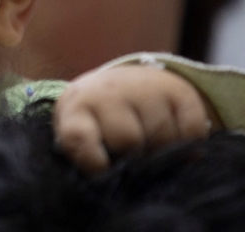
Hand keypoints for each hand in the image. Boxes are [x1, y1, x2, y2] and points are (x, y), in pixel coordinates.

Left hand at [53, 65, 211, 172]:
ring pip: (164, 139)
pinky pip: (193, 132)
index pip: (80, 137)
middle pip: (129, 140)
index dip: (93, 161)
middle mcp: (109, 91)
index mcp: (78, 107)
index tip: (105, 170)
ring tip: (148, 141)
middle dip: (133, 156)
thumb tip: (124, 186)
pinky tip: (172, 135)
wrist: (115, 85)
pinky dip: (188, 143)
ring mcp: (144, 87)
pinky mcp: (179, 90)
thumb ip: (90, 158)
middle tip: (131, 152)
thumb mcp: (81, 135)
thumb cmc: (95, 121)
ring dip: (162, 151)